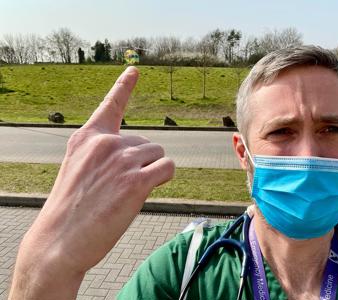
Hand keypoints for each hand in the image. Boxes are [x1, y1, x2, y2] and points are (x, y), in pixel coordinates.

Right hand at [8, 67, 174, 298]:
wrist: (59, 241)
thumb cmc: (71, 209)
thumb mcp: (79, 169)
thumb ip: (104, 154)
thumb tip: (140, 152)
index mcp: (87, 137)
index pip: (111, 105)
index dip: (124, 86)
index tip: (134, 69)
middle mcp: (105, 143)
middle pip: (147, 141)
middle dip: (142, 162)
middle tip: (119, 187)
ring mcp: (121, 160)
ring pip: (159, 154)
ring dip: (152, 171)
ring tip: (128, 191)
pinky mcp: (137, 181)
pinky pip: (167, 167)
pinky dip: (163, 177)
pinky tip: (146, 190)